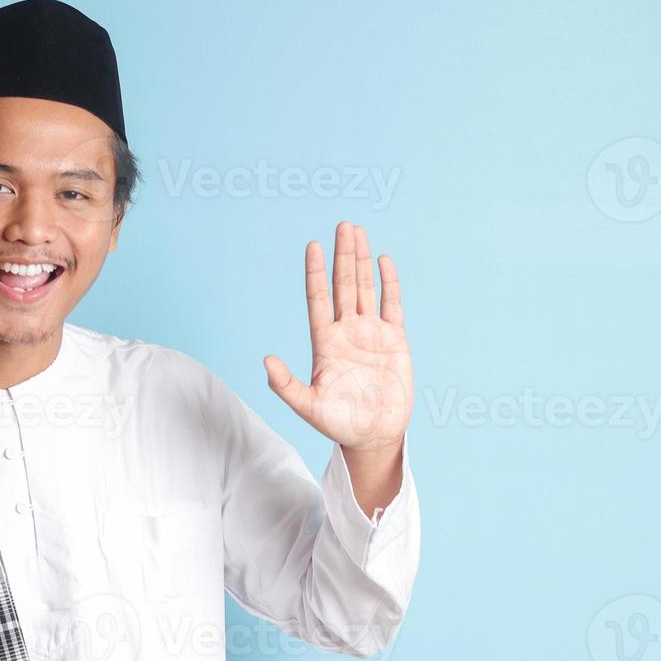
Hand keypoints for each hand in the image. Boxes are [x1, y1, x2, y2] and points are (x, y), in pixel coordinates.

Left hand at [264, 221, 412, 451]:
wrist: (373, 435)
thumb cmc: (338, 424)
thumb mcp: (308, 407)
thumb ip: (286, 385)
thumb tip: (266, 361)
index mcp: (324, 342)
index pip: (318, 299)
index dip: (316, 273)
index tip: (313, 246)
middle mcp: (346, 331)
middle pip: (342, 285)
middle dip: (343, 255)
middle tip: (343, 225)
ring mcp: (370, 333)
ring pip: (364, 288)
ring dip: (362, 261)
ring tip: (357, 232)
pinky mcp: (394, 340)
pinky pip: (391, 305)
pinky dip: (388, 283)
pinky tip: (384, 261)